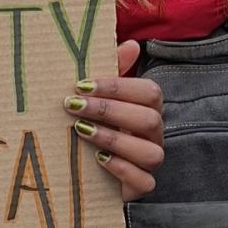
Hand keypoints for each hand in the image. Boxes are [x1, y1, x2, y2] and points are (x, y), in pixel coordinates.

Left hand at [63, 41, 163, 200]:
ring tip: (81, 130)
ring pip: (150, 152)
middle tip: (73, 106)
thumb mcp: (99, 95)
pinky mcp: (141, 185)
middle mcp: (154, 134)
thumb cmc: (95, 121)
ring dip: (113, 139)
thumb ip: (113, 70)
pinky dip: (122, 169)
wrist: (85, 165)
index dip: (117, 87)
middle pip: (149, 119)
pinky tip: (98, 159)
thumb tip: (132, 43)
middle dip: (109, 110)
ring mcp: (150, 161)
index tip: (81, 85)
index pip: (149, 92)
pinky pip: (145, 181)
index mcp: (147, 108)